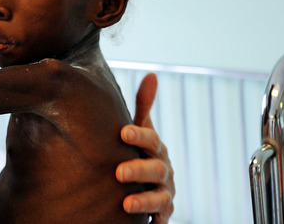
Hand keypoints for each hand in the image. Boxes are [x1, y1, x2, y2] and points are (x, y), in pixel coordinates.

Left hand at [117, 73, 174, 223]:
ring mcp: (165, 192)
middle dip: (138, 170)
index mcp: (156, 148)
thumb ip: (144, 107)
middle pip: (155, 168)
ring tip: (126, 204)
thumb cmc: (142, 153)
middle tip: (119, 172)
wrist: (150, 185)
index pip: (151, 139)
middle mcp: (164, 169)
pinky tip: (143, 221)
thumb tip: (152, 75)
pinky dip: (154, 219)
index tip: (123, 133)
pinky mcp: (162, 213)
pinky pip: (160, 217)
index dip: (139, 135)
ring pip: (159, 196)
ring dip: (144, 200)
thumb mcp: (141, 132)